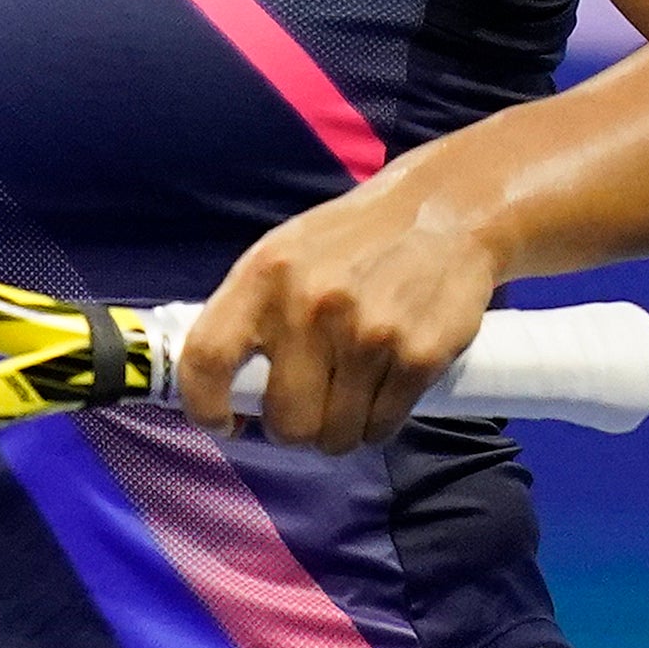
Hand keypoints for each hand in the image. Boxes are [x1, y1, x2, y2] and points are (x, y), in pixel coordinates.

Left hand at [173, 165, 512, 453]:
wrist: (443, 210)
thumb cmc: (352, 240)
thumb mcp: (285, 253)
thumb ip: (251, 312)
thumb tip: (223, 387)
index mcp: (264, 276)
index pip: (206, 359)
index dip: (205, 407)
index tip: (226, 421)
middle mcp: (311, 306)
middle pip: (286, 422)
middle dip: (293, 430)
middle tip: (306, 409)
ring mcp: (368, 335)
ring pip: (337, 436)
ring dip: (339, 432)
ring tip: (348, 400)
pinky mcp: (418, 356)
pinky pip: (382, 428)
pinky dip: (377, 425)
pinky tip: (380, 395)